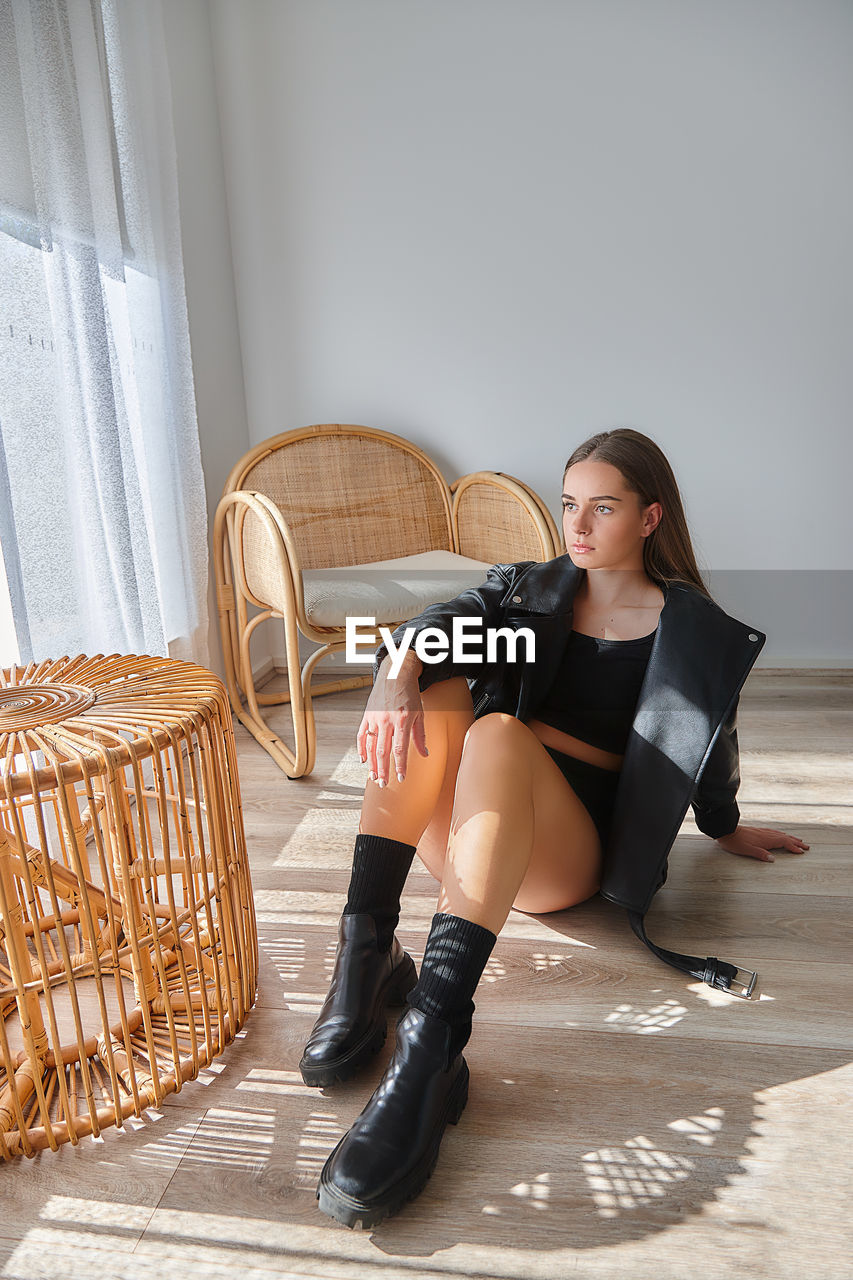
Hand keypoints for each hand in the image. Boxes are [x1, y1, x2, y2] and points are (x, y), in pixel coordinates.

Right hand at [357, 653, 427, 786]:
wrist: (395, 674)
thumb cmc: (410, 694)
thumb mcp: (420, 713)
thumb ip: (420, 735)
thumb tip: (424, 754)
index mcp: (402, 720)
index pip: (400, 749)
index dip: (399, 766)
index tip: (400, 778)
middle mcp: (386, 721)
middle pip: (383, 751)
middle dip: (383, 770)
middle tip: (383, 784)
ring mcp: (374, 718)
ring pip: (371, 746)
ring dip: (372, 764)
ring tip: (374, 777)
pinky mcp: (366, 716)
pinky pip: (361, 735)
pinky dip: (361, 749)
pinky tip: (363, 760)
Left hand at [715, 824, 809, 862]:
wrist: (727, 830)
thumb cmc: (736, 842)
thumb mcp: (747, 850)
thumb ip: (760, 854)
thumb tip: (773, 859)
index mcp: (766, 840)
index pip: (784, 843)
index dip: (793, 847)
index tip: (802, 851)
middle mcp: (767, 834)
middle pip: (785, 838)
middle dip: (796, 842)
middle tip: (806, 846)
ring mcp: (763, 832)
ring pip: (780, 834)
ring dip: (790, 838)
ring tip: (798, 840)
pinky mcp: (759, 831)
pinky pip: (775, 832)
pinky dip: (782, 835)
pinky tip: (781, 835)